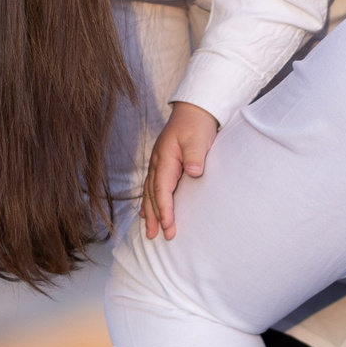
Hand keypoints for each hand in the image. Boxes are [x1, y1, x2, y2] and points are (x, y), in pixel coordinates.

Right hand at [141, 102, 220, 240]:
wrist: (194, 110)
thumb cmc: (197, 124)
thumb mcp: (199, 138)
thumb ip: (195, 155)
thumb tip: (194, 172)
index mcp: (165, 158)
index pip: (162, 188)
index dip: (164, 209)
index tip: (168, 226)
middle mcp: (157, 163)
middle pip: (152, 194)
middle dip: (154, 216)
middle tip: (156, 236)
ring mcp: (158, 164)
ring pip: (150, 192)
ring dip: (150, 212)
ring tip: (149, 231)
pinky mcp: (164, 164)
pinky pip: (153, 187)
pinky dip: (150, 202)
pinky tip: (146, 212)